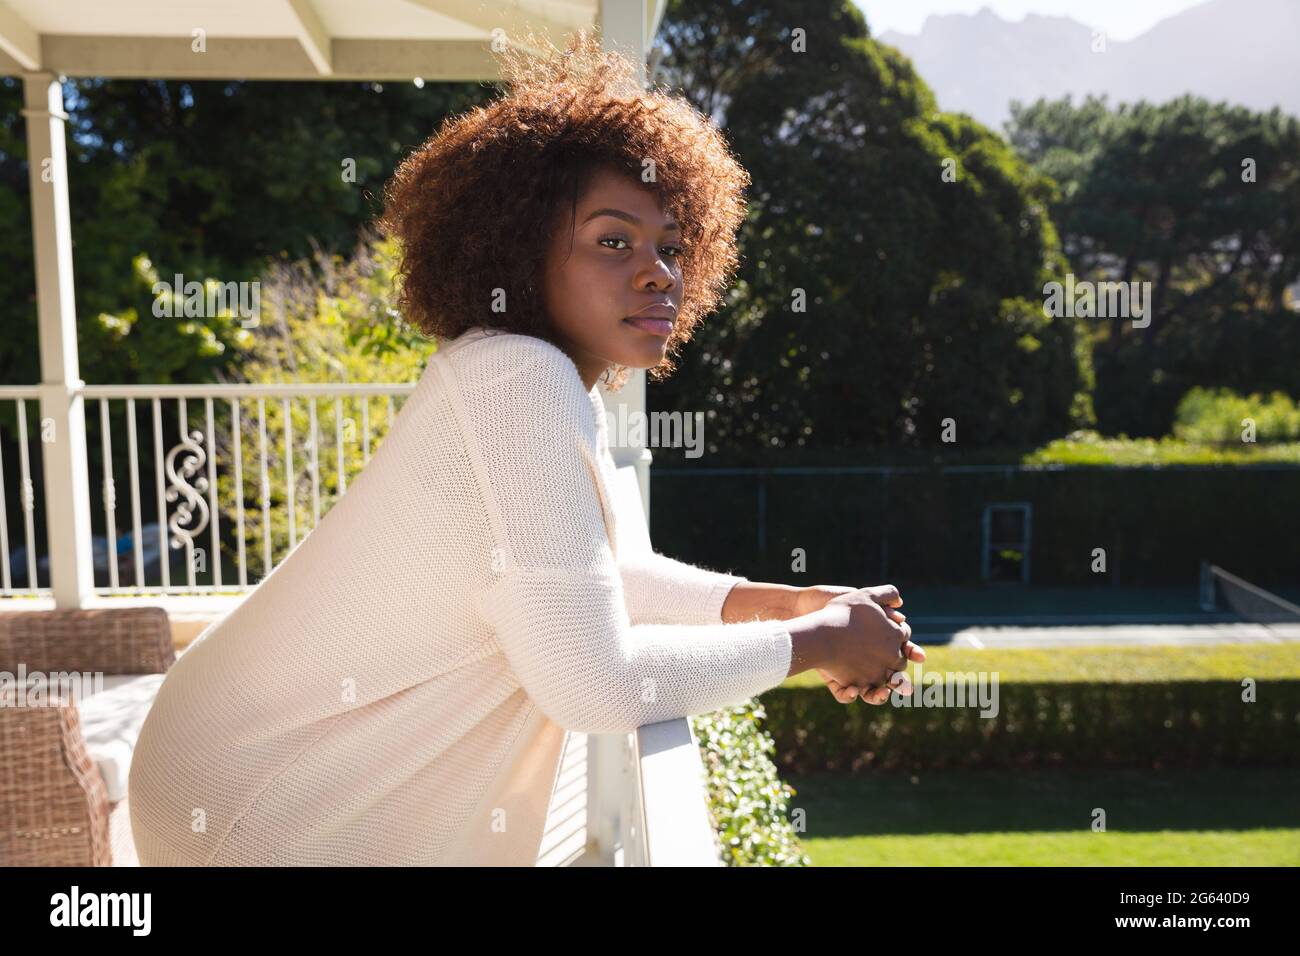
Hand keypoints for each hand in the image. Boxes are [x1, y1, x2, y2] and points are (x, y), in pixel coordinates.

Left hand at [806, 585, 924, 704]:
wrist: (805, 612)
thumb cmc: (834, 605)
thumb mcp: (860, 600)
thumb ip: (882, 602)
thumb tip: (901, 608)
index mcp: (876, 645)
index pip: (900, 653)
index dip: (911, 654)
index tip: (920, 657)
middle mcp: (866, 662)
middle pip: (888, 677)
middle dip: (897, 682)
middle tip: (901, 685)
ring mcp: (850, 672)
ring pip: (869, 692)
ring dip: (877, 696)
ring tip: (879, 695)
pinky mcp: (833, 680)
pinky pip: (844, 694)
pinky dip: (849, 695)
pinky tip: (852, 691)